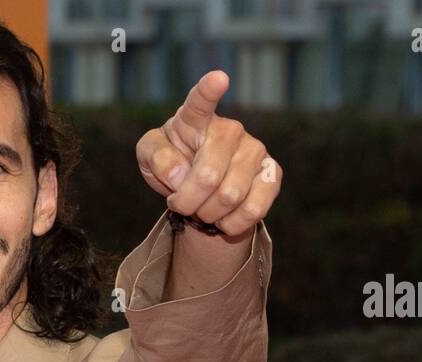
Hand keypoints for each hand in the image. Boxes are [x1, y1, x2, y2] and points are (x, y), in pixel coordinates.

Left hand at [136, 71, 281, 236]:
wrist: (199, 188)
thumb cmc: (172, 164)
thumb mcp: (149, 157)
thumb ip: (157, 158)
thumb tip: (180, 174)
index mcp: (195, 118)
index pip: (201, 101)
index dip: (209, 90)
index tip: (219, 78)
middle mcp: (229, 129)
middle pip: (208, 176)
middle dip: (188, 202)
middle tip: (181, 203)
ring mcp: (255, 149)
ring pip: (230, 197)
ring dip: (208, 214)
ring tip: (202, 208)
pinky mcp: (272, 173)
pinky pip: (254, 209)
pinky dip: (232, 223)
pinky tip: (224, 218)